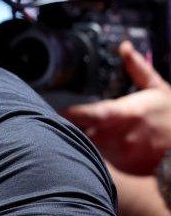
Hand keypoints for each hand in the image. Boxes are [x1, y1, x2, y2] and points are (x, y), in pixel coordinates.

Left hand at [63, 41, 170, 174]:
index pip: (92, 114)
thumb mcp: (158, 89)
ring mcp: (120, 154)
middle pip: (82, 131)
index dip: (72, 113)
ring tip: (79, 129)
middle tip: (59, 118)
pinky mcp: (121, 168)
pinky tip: (97, 142)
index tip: (58, 108)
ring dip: (82, 137)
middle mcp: (120, 136)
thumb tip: (125, 47)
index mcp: (127, 114)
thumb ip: (138, 69)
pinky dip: (94, 150)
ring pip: (88, 145)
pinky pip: (98, 158)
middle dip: (70, 125)